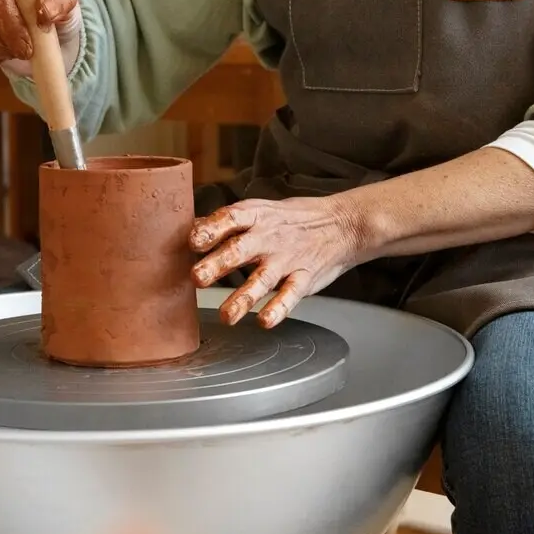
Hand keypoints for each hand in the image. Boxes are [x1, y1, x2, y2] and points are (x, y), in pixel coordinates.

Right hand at [0, 0, 81, 77]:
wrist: (44, 35)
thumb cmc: (53, 15)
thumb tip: (46, 9)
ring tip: (17, 49)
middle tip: (28, 51)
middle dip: (9, 41)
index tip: (33, 38)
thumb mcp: (66, 6)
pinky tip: (0, 56)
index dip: (14, 20)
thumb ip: (60, 2)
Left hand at [189, 196, 363, 328]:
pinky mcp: (304, 278)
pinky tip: (264, 321)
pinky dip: (278, 309)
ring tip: (226, 316)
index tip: (192, 240)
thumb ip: (227, 224)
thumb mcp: (260, 211)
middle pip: (240, 250)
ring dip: (243, 298)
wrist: (342, 225)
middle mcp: (269, 238)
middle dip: (217, 264)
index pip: (230, 219)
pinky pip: (290, 295)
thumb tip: (192, 229)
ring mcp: (287, 259)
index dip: (210, 229)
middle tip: (197, 277)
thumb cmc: (293, 220)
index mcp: (255, 217)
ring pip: (262, 279)